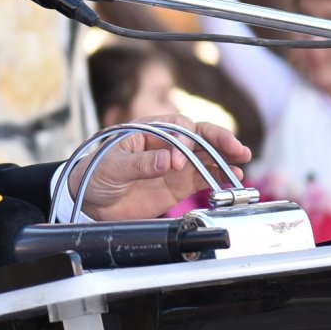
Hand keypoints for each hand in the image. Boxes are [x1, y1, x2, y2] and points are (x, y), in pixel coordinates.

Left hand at [70, 114, 250, 220]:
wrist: (88, 202)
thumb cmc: (95, 174)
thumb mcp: (114, 167)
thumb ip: (142, 163)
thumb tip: (171, 159)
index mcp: (148, 130)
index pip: (177, 126)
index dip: (185, 139)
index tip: (182, 159)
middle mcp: (166, 144)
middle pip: (199, 136)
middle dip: (219, 140)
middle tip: (236, 149)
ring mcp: (174, 164)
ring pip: (206, 156)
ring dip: (225, 158)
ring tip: (241, 163)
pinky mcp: (178, 185)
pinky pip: (203, 178)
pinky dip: (219, 177)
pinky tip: (233, 178)